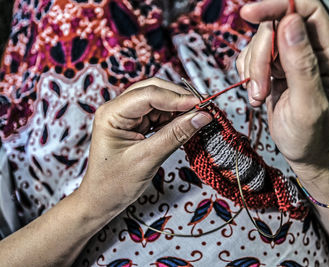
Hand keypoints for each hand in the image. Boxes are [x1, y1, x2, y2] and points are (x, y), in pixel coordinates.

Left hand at [79, 78, 211, 213]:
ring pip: (158, 100)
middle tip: (204, 108)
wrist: (102, 200)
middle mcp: (117, 109)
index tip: (201, 105)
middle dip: (179, 97)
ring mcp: (126, 115)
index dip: (177, 98)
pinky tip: (186, 123)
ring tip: (198, 116)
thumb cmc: (115, 184)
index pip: (148, 94)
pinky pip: (158, 113)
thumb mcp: (148, 159)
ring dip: (179, 107)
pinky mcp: (135, 124)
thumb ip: (175, 135)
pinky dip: (174, 117)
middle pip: (153, 90)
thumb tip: (202, 116)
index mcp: (111, 114)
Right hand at [237, 0, 328, 178]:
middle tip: (260, 85)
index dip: (279, 6)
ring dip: (252, 70)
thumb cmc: (312, 135)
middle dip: (260, 56)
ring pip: (259, 43)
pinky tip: (257, 94)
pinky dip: (247, 76)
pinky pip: (250, 58)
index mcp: (327, 55)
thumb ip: (302, 65)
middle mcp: (308, 51)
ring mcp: (288, 59)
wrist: (302, 151)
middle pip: (275, 26)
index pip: (305, 10)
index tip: (250, 13)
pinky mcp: (272, 69)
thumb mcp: (309, 106)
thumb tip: (291, 24)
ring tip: (261, 95)